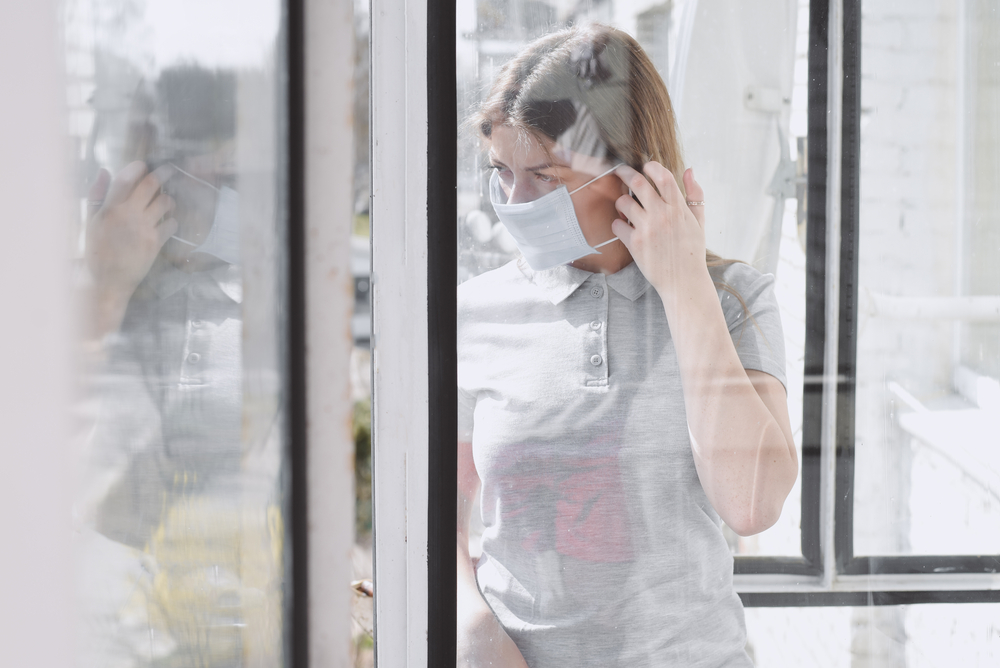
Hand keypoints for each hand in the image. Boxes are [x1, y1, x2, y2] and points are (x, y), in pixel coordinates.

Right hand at [86, 161, 176, 299]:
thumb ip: (97, 195)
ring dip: (169, 199)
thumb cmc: (97, 251)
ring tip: (167, 202)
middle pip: (150, 185)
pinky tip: (168, 223)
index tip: (144, 164)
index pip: (125, 180)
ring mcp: (144, 229)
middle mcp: (128, 216)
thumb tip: (105, 171)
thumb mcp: (91, 222)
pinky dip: (173, 221)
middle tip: (169, 169)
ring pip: (165, 203)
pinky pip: (172, 224)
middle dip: (163, 173)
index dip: (137, 168)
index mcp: (109, 209)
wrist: (108, 282)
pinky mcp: (155, 243)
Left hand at [610, 163, 708, 301]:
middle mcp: (662, 216)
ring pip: (623, 202)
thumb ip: (695, 195)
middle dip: (626, 173)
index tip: (645, 167)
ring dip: (621, 201)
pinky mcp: (635, 244)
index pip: (663, 176)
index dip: (651, 167)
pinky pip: (617, 225)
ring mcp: (647, 229)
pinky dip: (617, 224)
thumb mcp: (699, 222)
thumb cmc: (692, 251)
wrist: (684, 281)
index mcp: (678, 209)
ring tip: (625, 206)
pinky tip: (624, 227)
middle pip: (637, 183)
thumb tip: (689, 170)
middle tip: (621, 172)